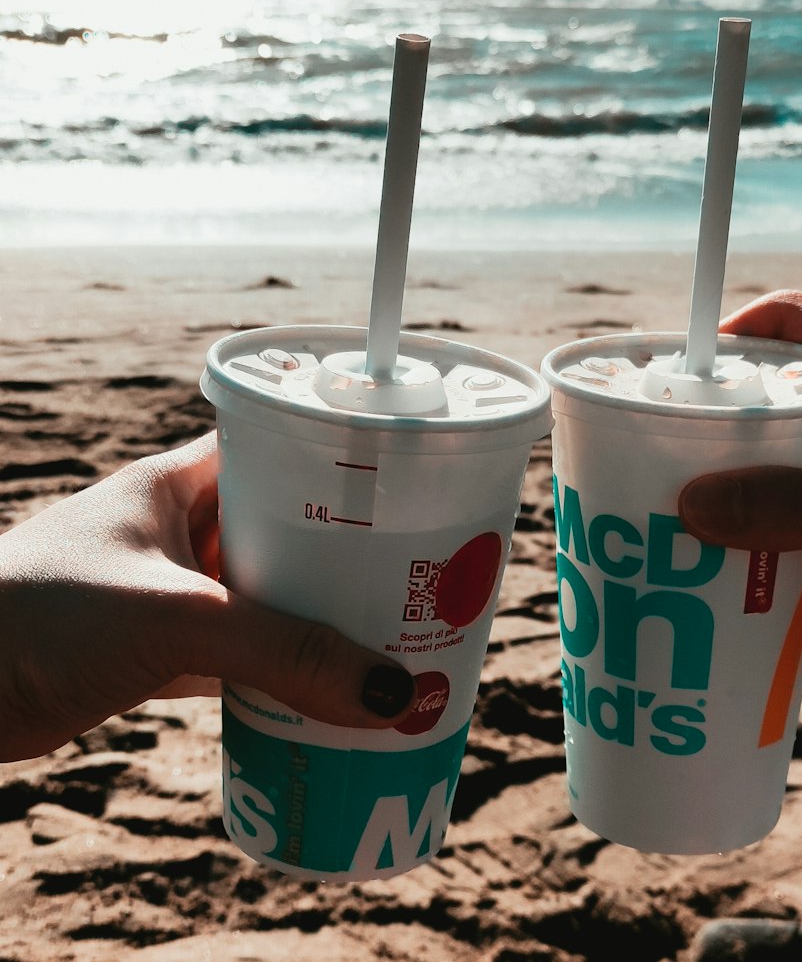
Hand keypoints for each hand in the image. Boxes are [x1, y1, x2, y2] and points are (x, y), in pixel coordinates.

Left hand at [0, 434, 414, 760]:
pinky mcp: (147, 650)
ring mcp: (162, 589)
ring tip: (387, 639)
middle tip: (419, 581)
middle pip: (284, 528)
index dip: (345, 464)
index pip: (283, 448)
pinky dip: (274, 672)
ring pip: (262, 595)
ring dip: (313, 620)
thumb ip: (282, 652)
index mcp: (180, 480)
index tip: (411, 494)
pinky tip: (321, 696)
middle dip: (345, 557)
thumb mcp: (176, 620)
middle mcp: (176, 526)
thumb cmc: (38, 615)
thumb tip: (391, 690)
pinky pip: (234, 654)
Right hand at [678, 291, 801, 638]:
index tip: (671, 375)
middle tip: (663, 448)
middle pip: (783, 377)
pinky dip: (777, 506)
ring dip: (746, 462)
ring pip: (797, 437)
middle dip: (722, 406)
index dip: (727, 332)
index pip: (790, 315)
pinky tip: (748, 549)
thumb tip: (693, 504)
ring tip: (689, 501)